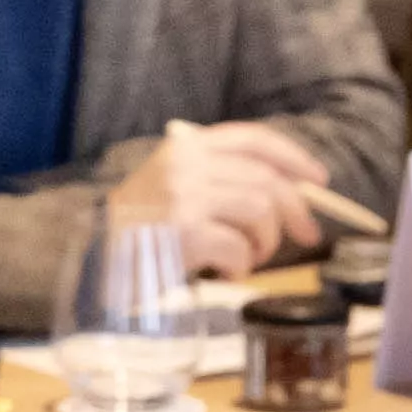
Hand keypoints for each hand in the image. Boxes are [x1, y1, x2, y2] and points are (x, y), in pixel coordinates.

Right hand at [120, 118, 331, 272]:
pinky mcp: (185, 234)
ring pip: (260, 213)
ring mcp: (185, 197)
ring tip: (248, 258)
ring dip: (264, 243)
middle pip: (266, 181)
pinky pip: (239, 249)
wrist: (91, 256)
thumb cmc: (138, 230)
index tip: (319, 180)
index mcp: (185, 147)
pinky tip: (225, 273)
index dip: (293, 157)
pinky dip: (241, 267)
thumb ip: (217, 179)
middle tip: (307, 237)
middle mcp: (186, 165)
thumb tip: (285, 195)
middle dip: (295, 211)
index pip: (251, 139)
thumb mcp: (173, 187)